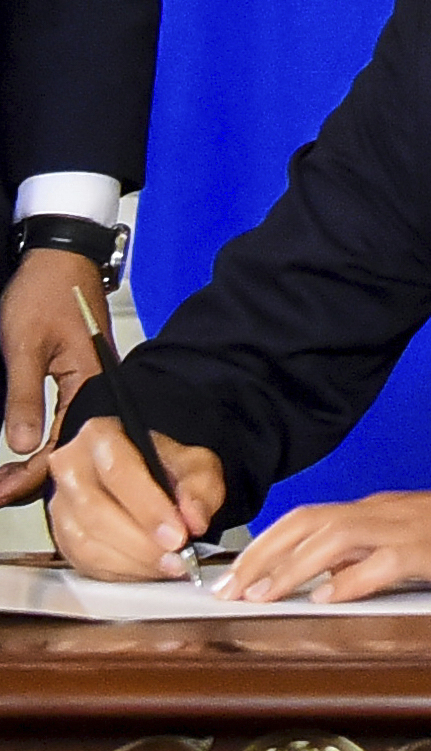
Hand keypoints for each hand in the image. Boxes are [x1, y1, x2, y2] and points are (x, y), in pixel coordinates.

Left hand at [0, 249, 105, 502]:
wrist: (60, 258)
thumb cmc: (45, 293)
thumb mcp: (23, 347)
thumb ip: (24, 398)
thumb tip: (21, 445)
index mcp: (92, 381)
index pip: (65, 443)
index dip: (31, 474)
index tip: (0, 491)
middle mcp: (99, 386)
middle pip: (73, 447)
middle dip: (34, 476)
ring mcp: (92, 382)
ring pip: (70, 436)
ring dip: (38, 461)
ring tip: (6, 479)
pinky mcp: (83, 377)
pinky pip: (69, 419)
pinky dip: (46, 440)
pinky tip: (28, 451)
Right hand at [43, 417, 222, 579]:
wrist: (148, 478)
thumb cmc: (167, 467)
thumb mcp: (196, 464)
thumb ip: (200, 487)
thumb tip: (194, 519)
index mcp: (101, 436)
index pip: (119, 472)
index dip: (149, 508)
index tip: (178, 534)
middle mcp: (71, 466)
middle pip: (96, 511)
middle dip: (141, 541)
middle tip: (176, 557)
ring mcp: (61, 503)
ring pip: (85, 541)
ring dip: (131, 561)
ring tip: (168, 566)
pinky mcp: (60, 535)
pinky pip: (82, 561)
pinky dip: (119, 572)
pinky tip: (147, 570)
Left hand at [217, 471, 430, 603]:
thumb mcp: (429, 545)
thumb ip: (382, 559)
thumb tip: (333, 584)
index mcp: (386, 510)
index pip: (309, 520)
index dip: (266, 547)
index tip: (233, 578)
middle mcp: (390, 511)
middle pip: (307, 524)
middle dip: (260, 558)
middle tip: (225, 593)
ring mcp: (414, 527)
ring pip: (333, 540)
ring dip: (290, 569)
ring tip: (260, 598)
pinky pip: (385, 561)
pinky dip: (350, 581)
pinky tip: (329, 600)